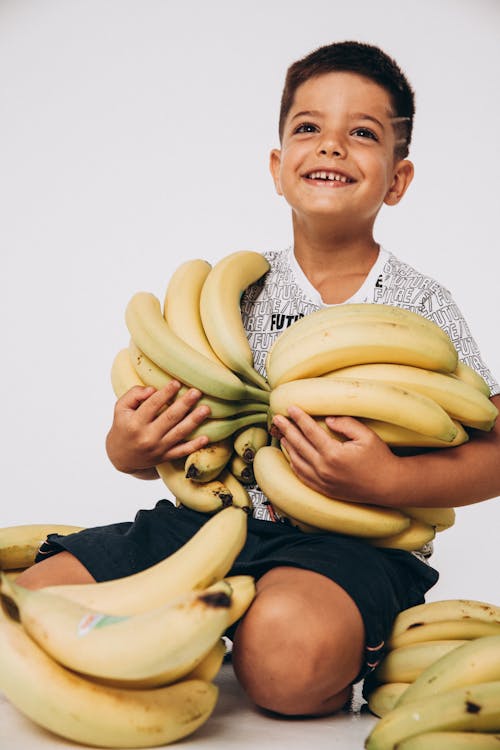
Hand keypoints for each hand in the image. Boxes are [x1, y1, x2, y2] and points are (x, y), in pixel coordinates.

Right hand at [106, 381, 210, 474]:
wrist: (121, 456)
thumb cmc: (123, 426)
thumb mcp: (120, 408)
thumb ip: (134, 395)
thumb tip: (152, 390)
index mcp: (135, 423)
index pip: (152, 405)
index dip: (165, 393)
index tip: (177, 383)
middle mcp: (147, 437)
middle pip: (169, 418)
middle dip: (185, 404)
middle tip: (197, 392)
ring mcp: (158, 449)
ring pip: (179, 433)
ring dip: (194, 421)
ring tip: (206, 409)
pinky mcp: (165, 457)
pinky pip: (182, 452)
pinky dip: (194, 446)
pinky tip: (206, 437)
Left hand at [271, 406, 399, 504]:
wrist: (388, 485)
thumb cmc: (380, 459)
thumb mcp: (366, 436)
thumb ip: (346, 424)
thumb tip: (327, 420)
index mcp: (334, 454)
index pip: (310, 431)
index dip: (299, 418)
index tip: (290, 408)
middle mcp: (324, 469)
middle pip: (298, 445)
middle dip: (286, 429)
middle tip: (277, 418)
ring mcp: (323, 481)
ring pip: (297, 461)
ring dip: (288, 446)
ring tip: (282, 434)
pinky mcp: (324, 490)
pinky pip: (302, 476)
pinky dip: (294, 464)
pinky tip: (292, 455)